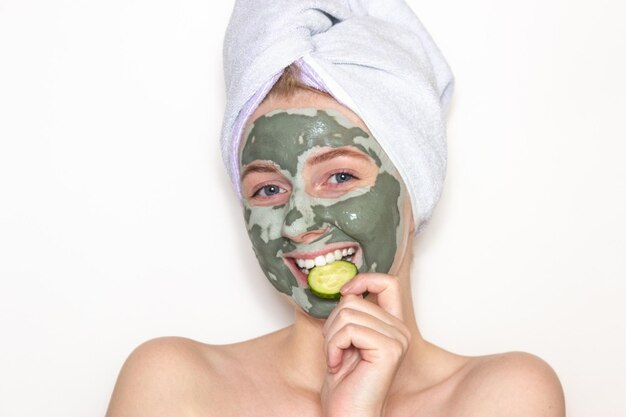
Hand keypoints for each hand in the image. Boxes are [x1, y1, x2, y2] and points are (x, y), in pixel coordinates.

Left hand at [320, 273, 410, 416]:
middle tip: (335, 350)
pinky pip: (348, 330)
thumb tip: (344, 289)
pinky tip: (337, 366)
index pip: (388, 282)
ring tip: (337, 359)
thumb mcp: (345, 339)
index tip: (344, 292)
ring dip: (331, 338)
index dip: (363, 280)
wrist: (347, 415)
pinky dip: (333, 347)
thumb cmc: (344, 384)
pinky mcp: (389, 349)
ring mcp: (397, 339)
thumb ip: (351, 313)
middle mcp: (400, 330)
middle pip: (354, 300)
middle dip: (332, 324)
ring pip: (347, 313)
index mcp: (392, 325)